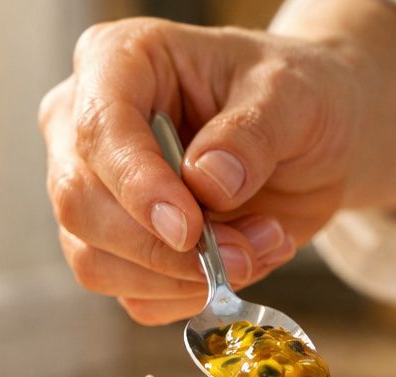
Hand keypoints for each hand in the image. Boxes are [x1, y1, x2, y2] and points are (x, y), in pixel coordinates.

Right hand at [39, 18, 360, 324]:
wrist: (314, 141)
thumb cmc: (294, 97)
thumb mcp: (293, 95)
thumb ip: (251, 133)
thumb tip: (206, 182)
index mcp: (117, 62)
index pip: (99, 130)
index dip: (138, 186)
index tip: (190, 227)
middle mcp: (86, 127)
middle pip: (81, 205)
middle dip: (166, 248)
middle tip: (245, 252)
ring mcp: (96, 193)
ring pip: (98, 262)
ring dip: (185, 278)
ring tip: (261, 246)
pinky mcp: (121, 249)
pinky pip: (135, 296)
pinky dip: (194, 295)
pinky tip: (246, 261)